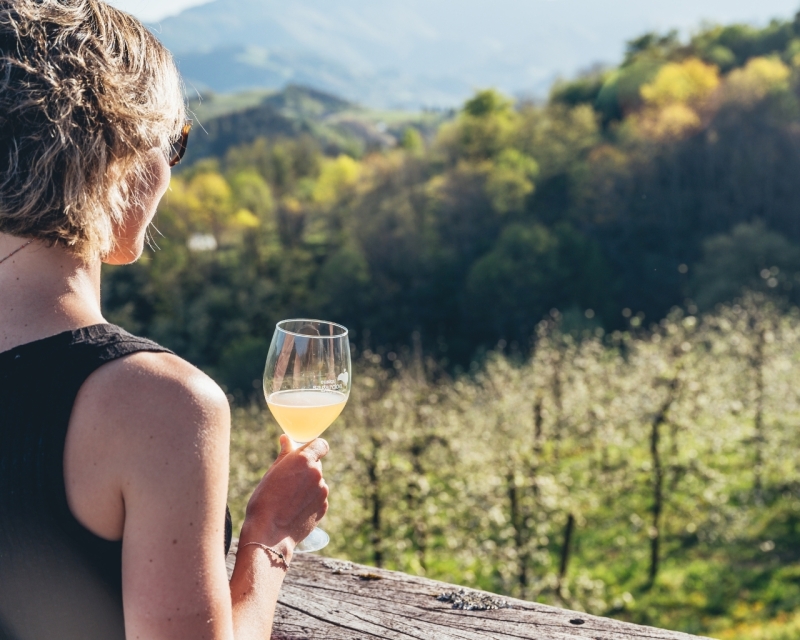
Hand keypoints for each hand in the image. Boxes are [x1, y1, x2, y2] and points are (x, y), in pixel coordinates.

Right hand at [241, 435, 329, 555]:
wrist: (269, 534)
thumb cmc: (265, 500)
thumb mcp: (272, 472)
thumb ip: (284, 454)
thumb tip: (286, 439)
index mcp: (304, 460)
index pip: (320, 444)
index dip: (313, 448)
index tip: (304, 454)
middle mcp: (317, 473)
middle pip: (316, 464)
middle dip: (305, 469)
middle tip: (288, 481)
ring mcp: (322, 491)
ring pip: (317, 482)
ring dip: (307, 486)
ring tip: (288, 499)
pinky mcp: (324, 507)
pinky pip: (318, 498)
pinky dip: (309, 501)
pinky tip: (294, 510)